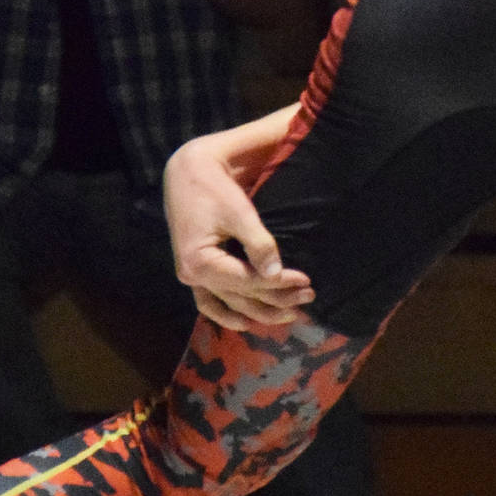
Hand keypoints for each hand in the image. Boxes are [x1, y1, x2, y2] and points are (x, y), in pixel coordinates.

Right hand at [164, 131, 314, 327]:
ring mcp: (191, 276)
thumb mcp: (239, 212)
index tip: (306, 281)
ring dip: (260, 311)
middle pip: (241, 297)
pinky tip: (246, 323)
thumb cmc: (213, 187)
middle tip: (309, 298)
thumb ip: (258, 245)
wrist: (186, 172)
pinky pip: (210, 302)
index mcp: (200, 262)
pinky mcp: (195, 271)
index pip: (248, 281)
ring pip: (229, 304)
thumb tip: (276, 275)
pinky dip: (227, 315)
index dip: (279, 284)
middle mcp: (192, 276)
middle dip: (277, 300)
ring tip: (291, 314)